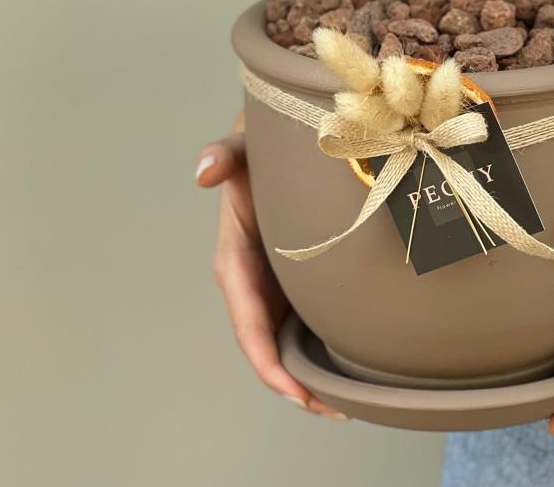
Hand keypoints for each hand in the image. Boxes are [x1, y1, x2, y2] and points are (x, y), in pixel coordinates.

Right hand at [196, 128, 345, 418]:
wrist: (276, 144)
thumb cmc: (257, 148)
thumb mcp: (240, 148)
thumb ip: (222, 155)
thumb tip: (205, 171)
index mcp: (234, 260)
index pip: (247, 323)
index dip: (267, 361)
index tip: (293, 390)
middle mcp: (251, 282)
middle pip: (268, 346)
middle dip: (293, 384)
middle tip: (332, 409)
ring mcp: (272, 286)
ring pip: (286, 342)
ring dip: (309, 376)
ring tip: (345, 403)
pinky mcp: (293, 282)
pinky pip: (303, 323)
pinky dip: (319, 351)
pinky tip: (349, 369)